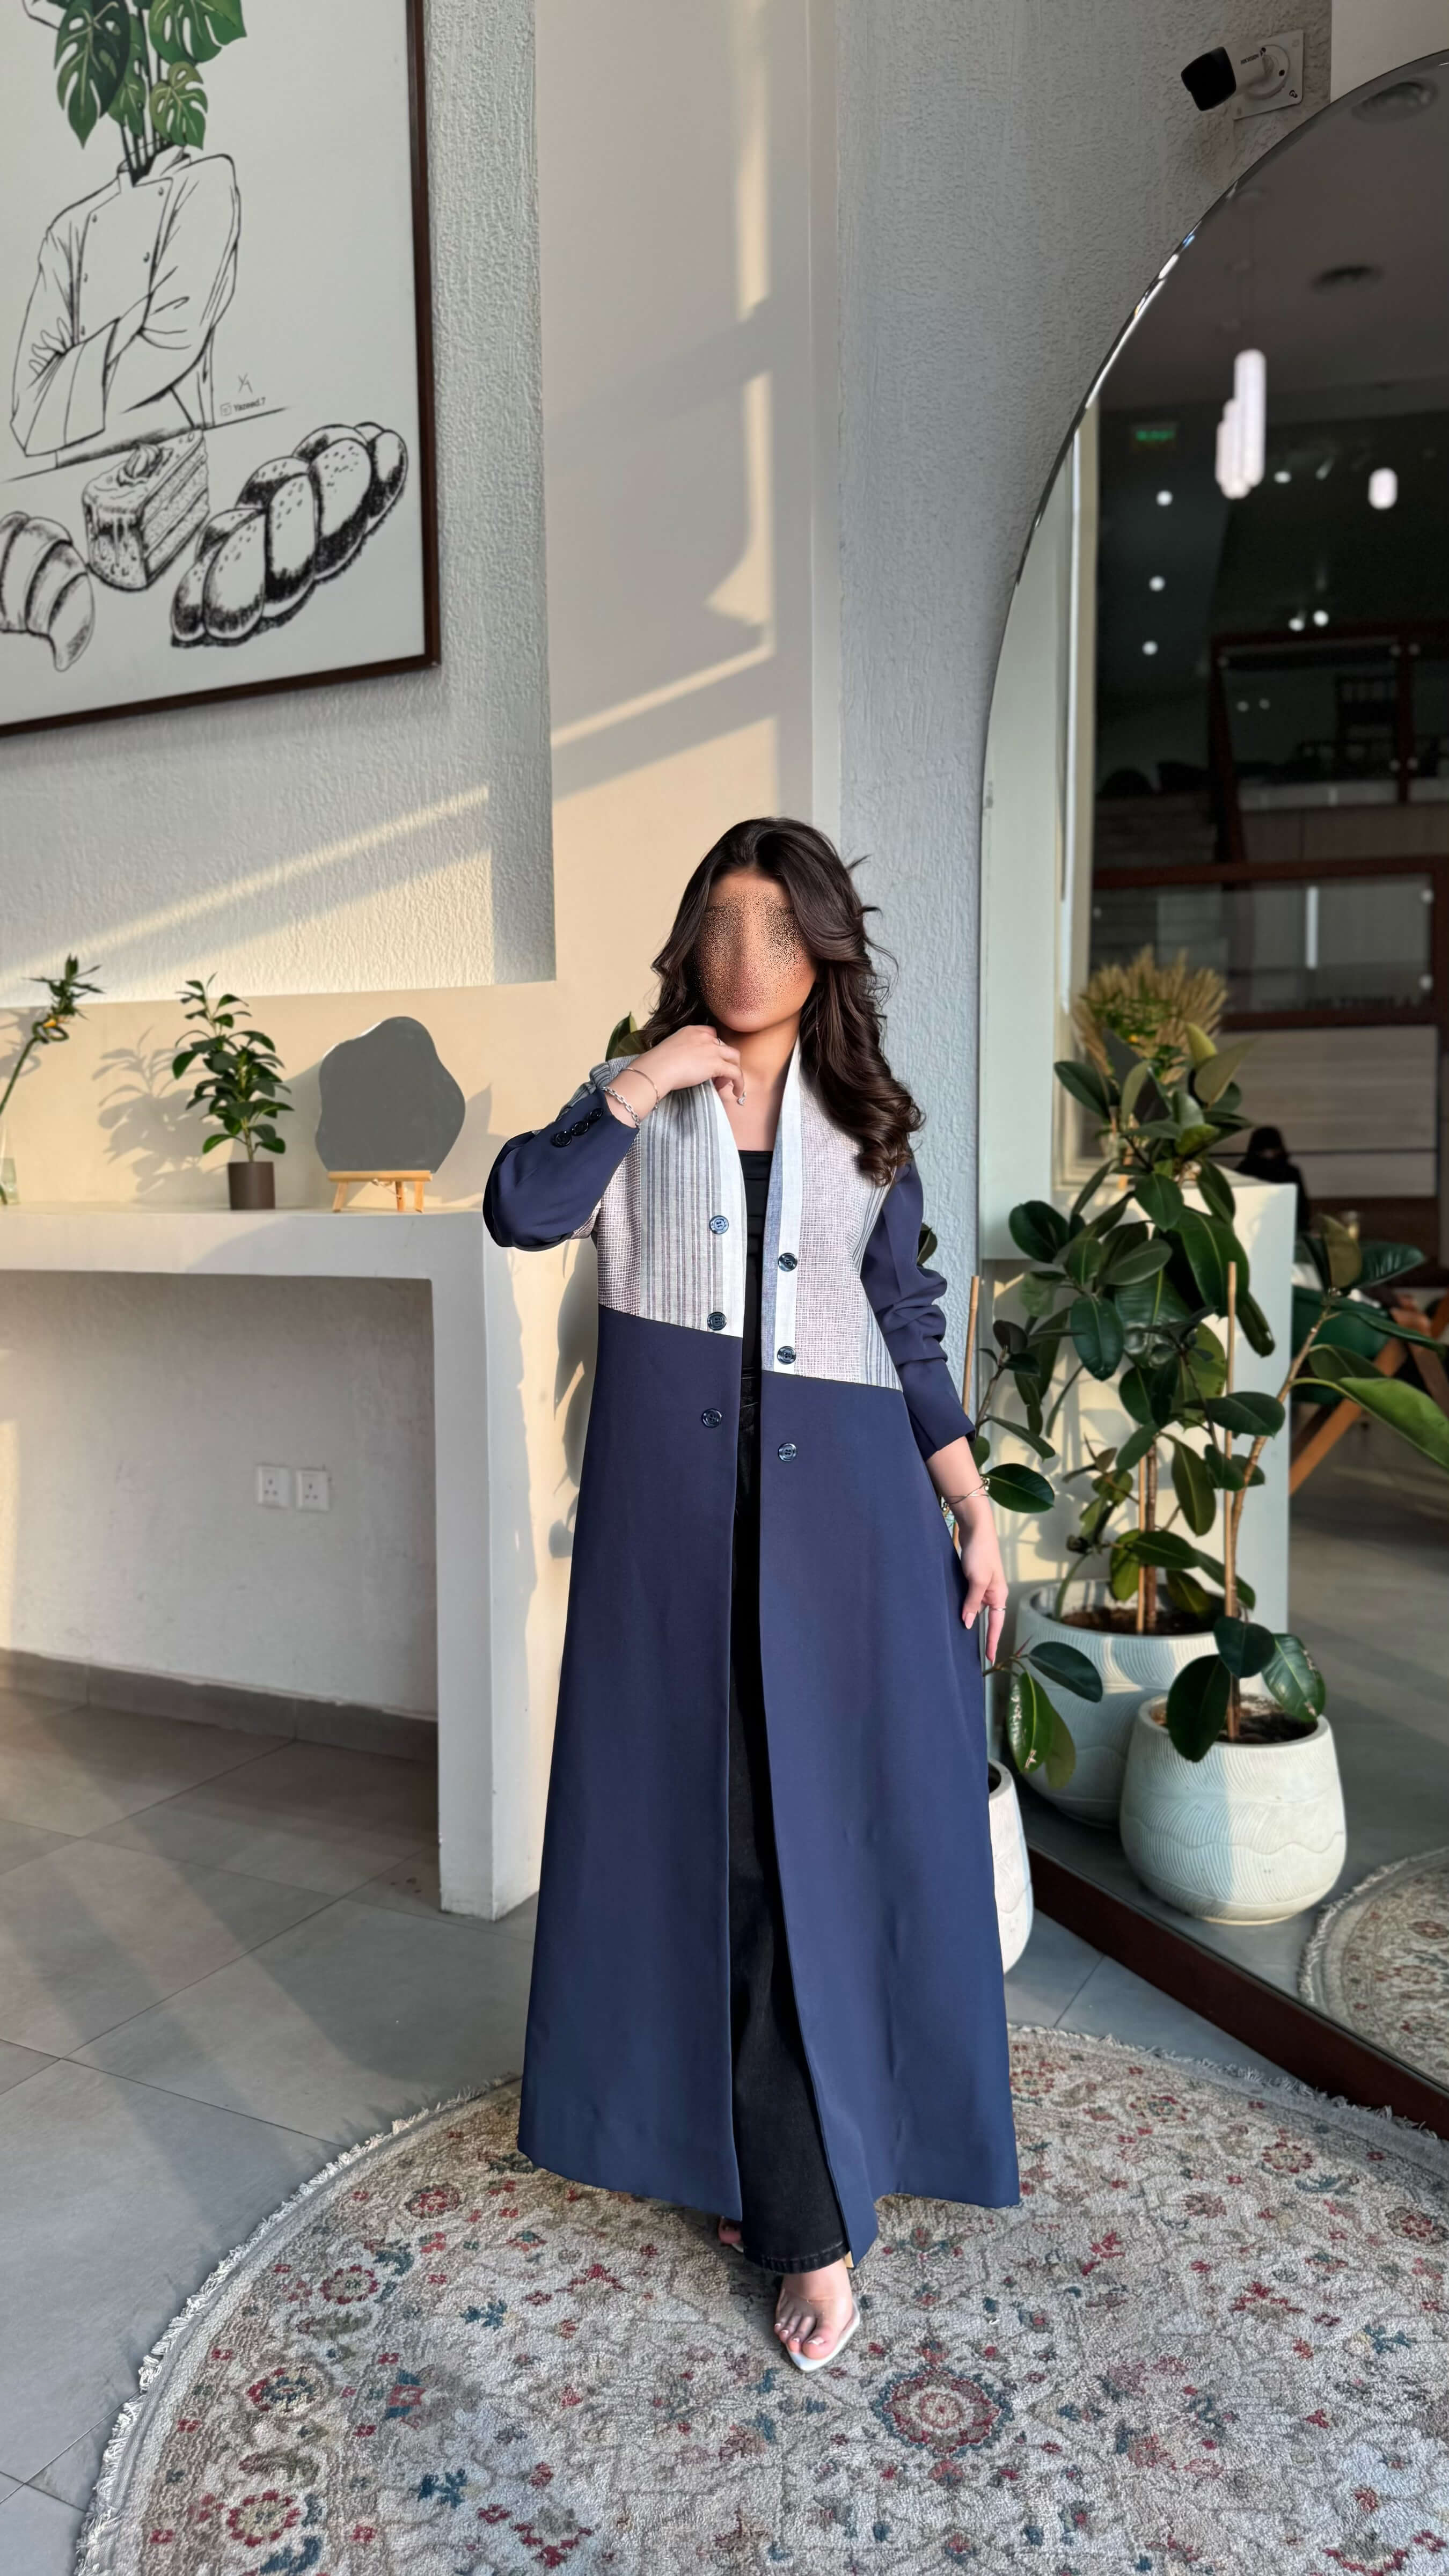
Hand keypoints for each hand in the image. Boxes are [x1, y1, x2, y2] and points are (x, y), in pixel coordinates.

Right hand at [628, 1024, 743, 1106]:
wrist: (657, 1068)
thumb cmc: (656, 1063)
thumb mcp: (669, 1049)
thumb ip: (681, 1052)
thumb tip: (684, 1065)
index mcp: (692, 1030)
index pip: (712, 1034)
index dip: (714, 1048)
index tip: (709, 1061)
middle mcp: (705, 1037)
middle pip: (724, 1046)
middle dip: (723, 1061)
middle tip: (715, 1076)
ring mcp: (712, 1049)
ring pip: (734, 1057)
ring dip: (732, 1070)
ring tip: (723, 1084)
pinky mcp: (717, 1064)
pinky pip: (736, 1073)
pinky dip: (739, 1083)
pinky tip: (736, 1092)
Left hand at [956, 1500, 1006, 1663]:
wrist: (976, 1529)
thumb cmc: (980, 1554)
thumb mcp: (977, 1581)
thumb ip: (972, 1603)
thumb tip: (968, 1623)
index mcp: (999, 1595)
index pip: (996, 1624)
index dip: (993, 1641)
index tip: (990, 1658)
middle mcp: (994, 1593)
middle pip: (988, 1618)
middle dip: (982, 1633)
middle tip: (974, 1652)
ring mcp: (984, 1586)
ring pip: (977, 1608)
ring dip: (970, 1617)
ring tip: (960, 1634)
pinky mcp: (975, 1578)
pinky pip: (971, 1598)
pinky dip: (965, 1606)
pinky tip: (957, 1610)